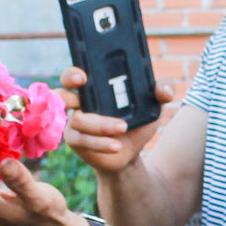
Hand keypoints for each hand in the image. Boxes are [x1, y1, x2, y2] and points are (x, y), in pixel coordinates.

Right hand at [57, 65, 178, 173]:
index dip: (73, 73)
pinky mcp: (77, 141)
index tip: (82, 76)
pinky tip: (116, 145)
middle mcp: (79, 102)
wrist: (133, 151)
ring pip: (78, 120)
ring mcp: (75, 122)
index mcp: (94, 88)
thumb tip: (163, 90)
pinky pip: (83, 140)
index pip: (75, 75)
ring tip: (122, 127)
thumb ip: (163, 90)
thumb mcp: (153, 104)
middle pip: (62, 93)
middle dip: (68, 91)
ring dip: (100, 124)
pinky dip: (100, 142)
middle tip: (83, 87)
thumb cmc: (138, 121)